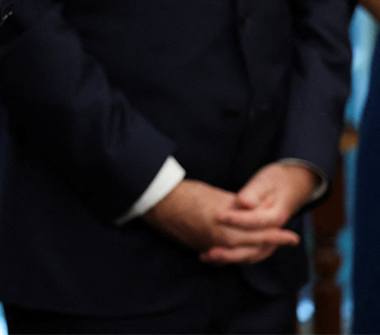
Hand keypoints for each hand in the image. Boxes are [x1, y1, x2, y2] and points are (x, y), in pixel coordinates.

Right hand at [143, 179, 299, 264]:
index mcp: (228, 222)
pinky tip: (242, 251)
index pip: (261, 231)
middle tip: (288, 241)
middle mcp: (222, 237)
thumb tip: (252, 211)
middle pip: (255, 247)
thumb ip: (236, 206)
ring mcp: (212, 246)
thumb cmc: (186, 193)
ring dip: (257, 251)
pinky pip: (226, 258)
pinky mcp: (202, 249)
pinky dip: (237, 255)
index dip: (278, 234)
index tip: (292, 235)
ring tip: (267, 246)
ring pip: (242, 255)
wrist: (159, 203)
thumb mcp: (216, 195)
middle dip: (272, 245)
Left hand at [200, 163, 316, 264]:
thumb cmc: (276, 180)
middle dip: (228, 251)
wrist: (293, 184)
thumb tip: (243, 202)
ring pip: (248, 254)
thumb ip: (253, 193)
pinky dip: (231, 255)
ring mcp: (267, 237)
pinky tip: (212, 255)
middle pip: (251, 247)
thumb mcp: (266, 182)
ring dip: (227, 257)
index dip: (236, 220)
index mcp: (275, 216)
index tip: (219, 217)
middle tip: (207, 252)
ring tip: (205, 256)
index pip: (254, 222)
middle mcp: (271, 231)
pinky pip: (247, 252)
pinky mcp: (259, 238)